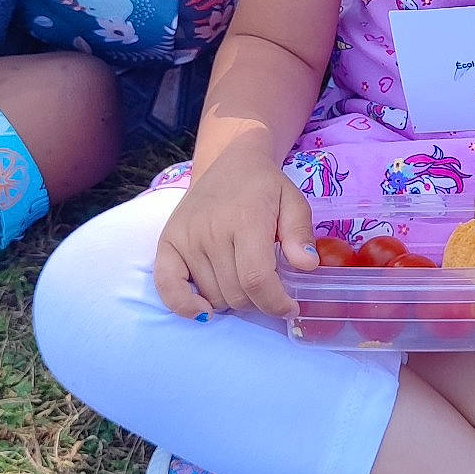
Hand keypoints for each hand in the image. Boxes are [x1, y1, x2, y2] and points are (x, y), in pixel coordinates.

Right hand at [154, 152, 317, 319]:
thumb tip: (307, 265)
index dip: (275, 303)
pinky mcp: (167, 242)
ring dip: (232, 301)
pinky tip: (204, 310)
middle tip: (268, 288)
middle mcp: (210, 230)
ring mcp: (185, 237)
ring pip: (211, 296)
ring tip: (243, 280)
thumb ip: (300, 233)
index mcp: (245, 219)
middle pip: (235, 294)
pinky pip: (167, 287)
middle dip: (259, 302)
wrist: (229, 163)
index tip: (290, 308)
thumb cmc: (265, 187)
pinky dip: (184, 305)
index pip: (256, 279)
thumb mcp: (294, 201)